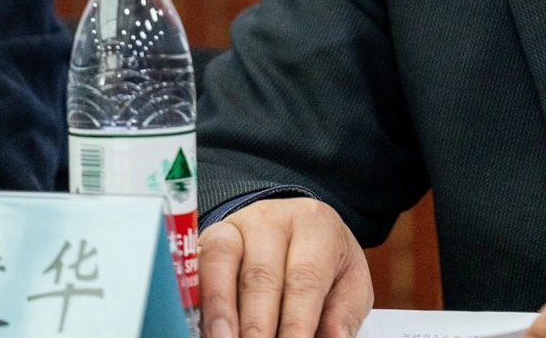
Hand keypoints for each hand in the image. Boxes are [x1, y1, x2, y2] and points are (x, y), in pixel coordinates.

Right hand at [199, 197, 372, 337]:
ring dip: (220, 312)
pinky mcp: (207, 239)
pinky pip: (197, 267)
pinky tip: (204, 329)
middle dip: (256, 326)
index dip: (295, 323)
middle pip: (260, 277)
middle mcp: (271, 220)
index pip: (303, 280)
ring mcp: (235, 226)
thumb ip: (343, 312)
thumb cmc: (324, 261)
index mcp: (315, 226)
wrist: (295, 228)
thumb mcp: (348, 281)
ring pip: (220, 263)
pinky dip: (200, 302)